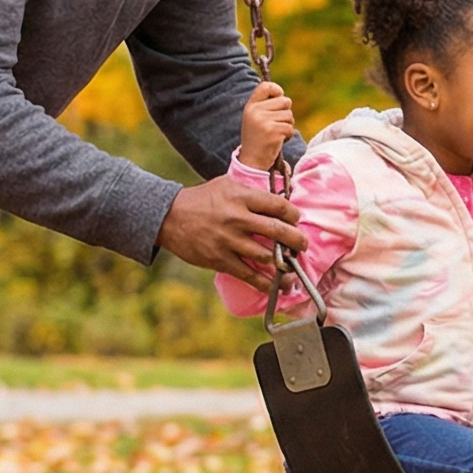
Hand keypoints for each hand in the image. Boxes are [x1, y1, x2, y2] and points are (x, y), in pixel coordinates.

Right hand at [157, 172, 304, 288]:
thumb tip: (280, 198)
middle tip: (303, 245)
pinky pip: (249, 275)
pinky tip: (278, 287)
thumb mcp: (227, 185)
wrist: (169, 217)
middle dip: (297, 240)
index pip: (278, 205)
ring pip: (266, 256)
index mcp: (241, 197)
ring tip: (293, 270)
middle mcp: (237, 218)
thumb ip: (252, 191)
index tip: (296, 220)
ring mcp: (229, 241)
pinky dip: (266, 284)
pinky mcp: (220, 260)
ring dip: (284, 265)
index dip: (293, 214)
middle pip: (278, 231)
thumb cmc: (202, 199)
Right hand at [236, 81, 295, 170]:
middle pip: (285, 101)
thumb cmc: (258, 138)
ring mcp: (263, 121)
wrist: (251, 161)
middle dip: (286, 112)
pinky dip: (288, 135)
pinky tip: (278, 141)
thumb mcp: (256, 119)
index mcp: (250, 106)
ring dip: (287, 125)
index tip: (279, 97)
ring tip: (276, 134)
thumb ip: (266, 106)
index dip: (277, 90)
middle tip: (277, 124)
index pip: (266, 86)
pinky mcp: (272, 131)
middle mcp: (255, 111)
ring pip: (289, 115)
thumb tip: (282, 94)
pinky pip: (290, 128)